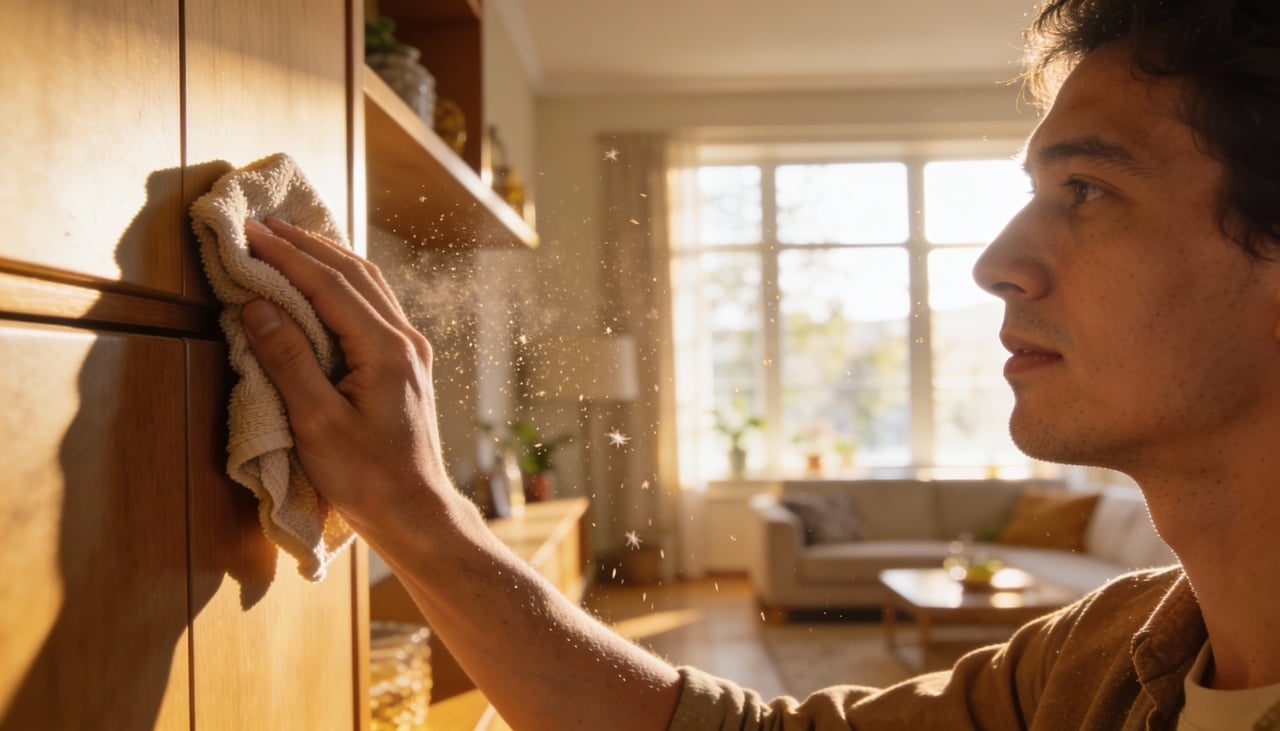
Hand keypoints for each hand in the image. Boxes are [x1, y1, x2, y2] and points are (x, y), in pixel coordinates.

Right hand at [239, 217, 450, 536]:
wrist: (416, 512)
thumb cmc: (367, 478)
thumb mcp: (317, 424)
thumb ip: (288, 361)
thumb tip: (258, 307)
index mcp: (386, 350)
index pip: (329, 284)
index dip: (286, 255)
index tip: (249, 232)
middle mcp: (405, 340)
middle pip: (354, 273)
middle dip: (306, 245)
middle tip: (262, 223)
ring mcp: (411, 350)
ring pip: (369, 284)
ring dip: (327, 257)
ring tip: (288, 238)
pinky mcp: (406, 363)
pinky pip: (374, 304)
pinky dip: (344, 282)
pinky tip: (324, 280)